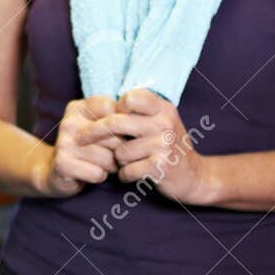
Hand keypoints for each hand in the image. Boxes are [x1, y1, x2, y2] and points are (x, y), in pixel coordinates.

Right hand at [39, 96, 121, 197]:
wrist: (55, 171)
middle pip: (115, 137)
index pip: (115, 112)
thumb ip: (115, 117)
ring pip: (109, 158)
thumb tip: (140, 120)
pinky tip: (90, 173)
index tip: (117, 135)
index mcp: (79, 107)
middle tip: (111, 154)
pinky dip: (99, 177)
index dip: (123, 128)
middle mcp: (70, 122)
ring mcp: (64, 142)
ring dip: (111, 167)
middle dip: (119, 151)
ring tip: (101, 164)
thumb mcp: (97, 126)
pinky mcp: (62, 163)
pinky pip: (98, 173)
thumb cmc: (87, 148)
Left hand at [84, 88, 213, 205]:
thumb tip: (102, 102)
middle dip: (93, 132)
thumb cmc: (169, 147)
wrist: (195, 177)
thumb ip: (140, 111)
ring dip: (118, 160)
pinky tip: (132, 175)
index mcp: (164, 108)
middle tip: (79, 138)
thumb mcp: (162, 121)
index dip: (115, 108)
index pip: (130, 97)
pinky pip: (127, 170)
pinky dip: (125, 175)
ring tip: (129, 162)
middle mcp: (165, 123)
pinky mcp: (160, 167)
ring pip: (120, 151)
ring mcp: (164, 145)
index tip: (112, 118)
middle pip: (116, 122)